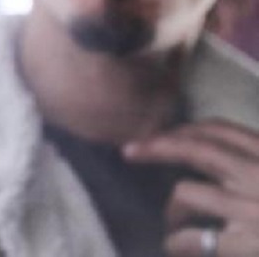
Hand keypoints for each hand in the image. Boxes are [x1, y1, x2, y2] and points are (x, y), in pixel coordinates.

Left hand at [124, 119, 258, 256]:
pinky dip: (177, 242)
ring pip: (186, 192)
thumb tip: (213, 171)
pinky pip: (193, 237)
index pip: (222, 131)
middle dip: (157, 147)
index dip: (185, 129)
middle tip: (128, 151)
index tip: (162, 133)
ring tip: (172, 225)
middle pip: (197, 149)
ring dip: (172, 209)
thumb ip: (251, 167)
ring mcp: (254, 210)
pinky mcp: (250, 244)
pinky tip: (173, 247)